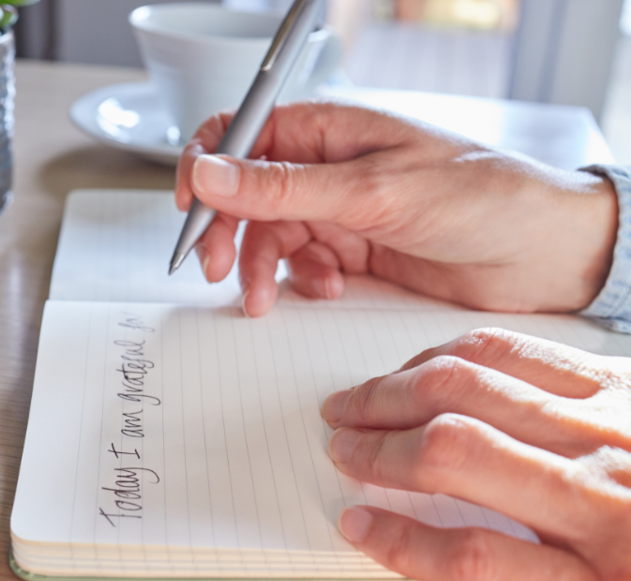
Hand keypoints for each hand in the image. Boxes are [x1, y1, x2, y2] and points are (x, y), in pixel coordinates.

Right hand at [175, 102, 618, 316]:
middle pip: (245, 194)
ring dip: (260, 268)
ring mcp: (338, 210)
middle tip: (215, 269)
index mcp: (326, 129)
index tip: (188, 209)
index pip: (239, 134)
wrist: (542, 253)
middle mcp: (326, 166)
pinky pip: (301, 264)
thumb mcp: (370, 190)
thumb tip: (208, 172)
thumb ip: (282, 186)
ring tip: (265, 299)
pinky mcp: (353, 250)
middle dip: (226, 232)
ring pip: (268, 236)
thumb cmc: (479, 194)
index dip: (205, 168)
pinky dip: (302, 281)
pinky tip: (327, 288)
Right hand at [320, 328, 630, 580]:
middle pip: (457, 454)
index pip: (475, 561)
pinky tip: (419, 367)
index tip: (354, 522)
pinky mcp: (618, 377)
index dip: (400, 543)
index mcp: (607, 579)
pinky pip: (515, 350)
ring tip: (354, 403)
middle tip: (337, 446)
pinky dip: (450, 355)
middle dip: (378, 448)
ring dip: (396, 393)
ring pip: (472, 388)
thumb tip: (429, 557)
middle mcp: (604, 493)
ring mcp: (610, 424)